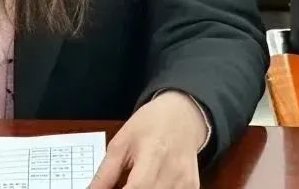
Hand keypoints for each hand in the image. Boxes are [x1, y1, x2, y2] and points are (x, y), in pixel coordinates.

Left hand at [89, 91, 206, 188]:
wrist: (181, 117)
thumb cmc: (148, 126)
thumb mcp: (120, 143)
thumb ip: (105, 173)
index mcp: (152, 155)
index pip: (138, 187)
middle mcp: (173, 172)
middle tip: (121, 185)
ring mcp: (186, 182)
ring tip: (133, 182)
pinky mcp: (193, 187)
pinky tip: (150, 184)